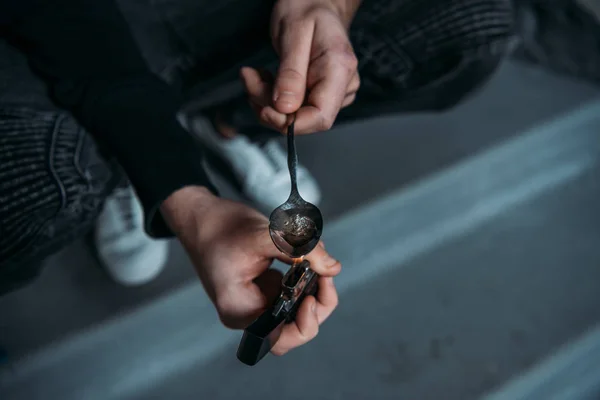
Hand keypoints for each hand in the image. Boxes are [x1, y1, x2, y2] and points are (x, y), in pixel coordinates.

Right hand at [161, 186, 341, 354]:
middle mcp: (248, 313)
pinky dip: (306, 277)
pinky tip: (307, 257)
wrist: (202, 216)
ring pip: (297, 311)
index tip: (313, 291)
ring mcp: (256, 303)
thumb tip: (333, 267)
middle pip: (294, 328)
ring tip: (316, 259)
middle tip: (324, 272)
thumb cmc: (221, 227)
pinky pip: (293, 294)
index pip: (281, 339)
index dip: (306, 323)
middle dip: (316, 303)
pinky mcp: (263, 290)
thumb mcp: (265, 235)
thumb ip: (301, 250)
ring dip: (313, 288)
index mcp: (239, 310)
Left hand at [241, 0, 359, 133]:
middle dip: (270, 106)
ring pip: (294, 116)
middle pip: (303, 118)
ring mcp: (332, 92)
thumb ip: (290, 73)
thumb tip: (285, 109)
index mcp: (339, 69)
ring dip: (265, 101)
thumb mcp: (292, 34)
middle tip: (250, 79)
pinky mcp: (319, 95)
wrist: (315, 2)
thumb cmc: (306, 9)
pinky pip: (292, 108)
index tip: (264, 108)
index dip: (291, 122)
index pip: (320, 117)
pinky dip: (271, 98)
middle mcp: (341, 86)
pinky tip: (265, 78)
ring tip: (254, 75)